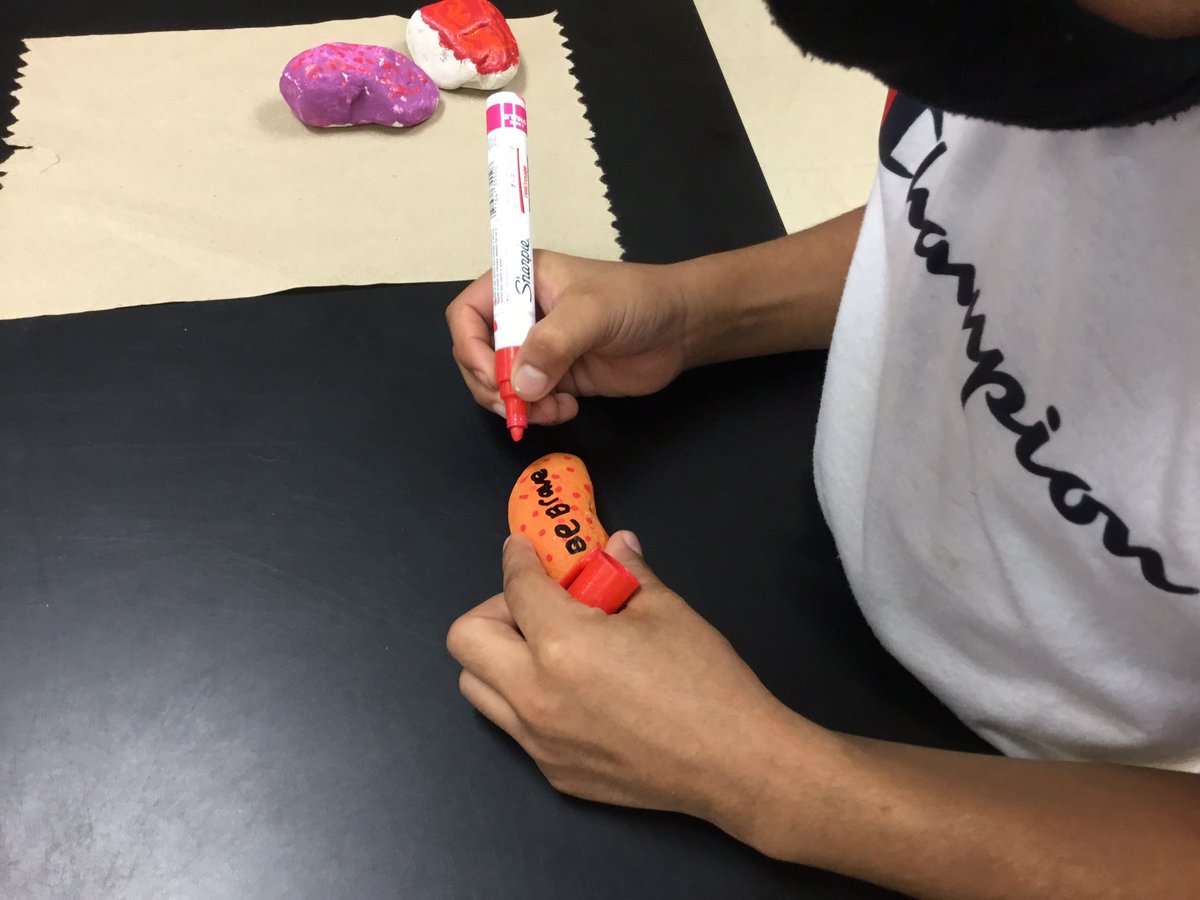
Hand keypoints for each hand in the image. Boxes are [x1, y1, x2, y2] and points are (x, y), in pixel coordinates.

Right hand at [446, 251, 688, 426]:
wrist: (681, 326)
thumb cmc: (638, 301)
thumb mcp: (592, 313)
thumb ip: (553, 344)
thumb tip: (520, 384)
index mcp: (520, 283)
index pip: (467, 314)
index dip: (471, 347)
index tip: (494, 375)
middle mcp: (522, 315)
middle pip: (477, 355)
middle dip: (492, 384)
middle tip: (517, 406)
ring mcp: (538, 349)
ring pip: (500, 383)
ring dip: (516, 404)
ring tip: (550, 410)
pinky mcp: (556, 377)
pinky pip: (528, 400)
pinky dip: (537, 412)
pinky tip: (566, 410)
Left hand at [446, 531, 814, 838]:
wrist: (734, 764)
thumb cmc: (705, 680)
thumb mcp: (667, 610)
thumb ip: (627, 573)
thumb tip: (615, 544)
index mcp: (561, 644)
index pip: (515, 586)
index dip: (517, 558)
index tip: (521, 549)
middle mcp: (534, 695)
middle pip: (466, 640)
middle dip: (495, 610)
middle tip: (538, 606)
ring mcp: (538, 740)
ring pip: (477, 688)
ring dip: (500, 657)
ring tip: (549, 649)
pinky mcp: (552, 772)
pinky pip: (513, 725)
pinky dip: (527, 698)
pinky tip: (574, 691)